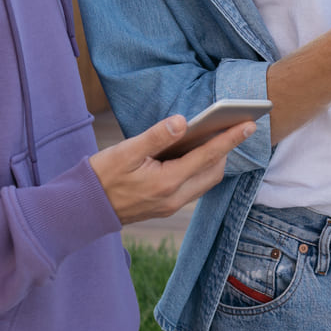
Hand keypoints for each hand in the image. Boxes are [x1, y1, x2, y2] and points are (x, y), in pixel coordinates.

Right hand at [90, 114, 255, 224]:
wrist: (81, 209)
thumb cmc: (101, 177)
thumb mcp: (126, 151)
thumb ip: (157, 136)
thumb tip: (183, 121)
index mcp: (167, 182)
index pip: (208, 156)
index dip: (230, 138)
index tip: (249, 124)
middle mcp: (174, 198)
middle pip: (213, 171)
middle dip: (226, 149)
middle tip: (233, 125)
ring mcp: (170, 205)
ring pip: (205, 180)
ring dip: (214, 160)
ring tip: (216, 136)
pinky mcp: (164, 206)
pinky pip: (193, 186)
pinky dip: (200, 168)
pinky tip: (193, 152)